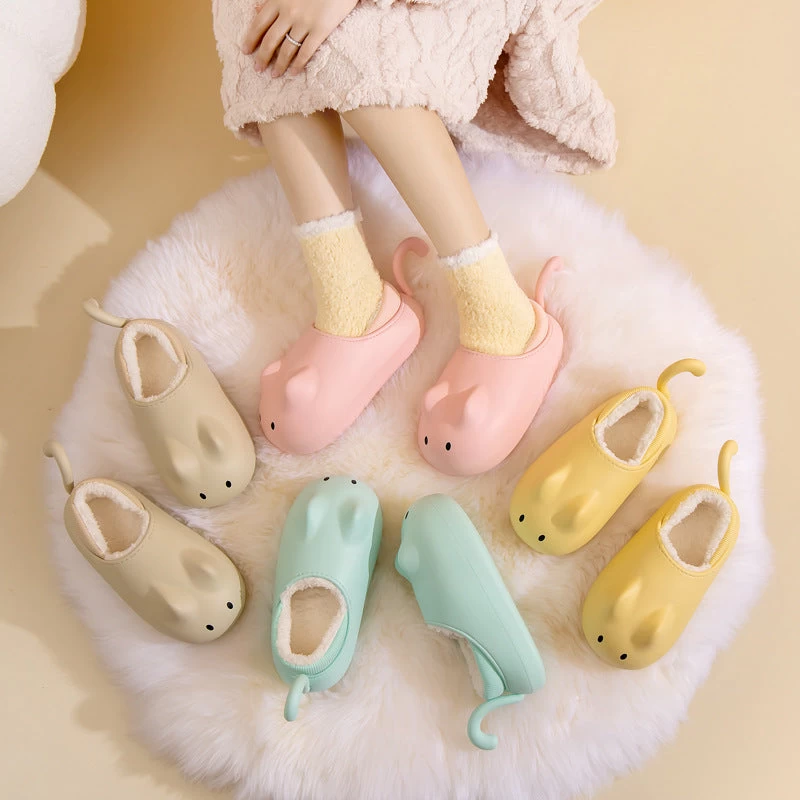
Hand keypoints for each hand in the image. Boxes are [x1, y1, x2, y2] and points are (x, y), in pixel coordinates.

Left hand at [241, 0, 358, 77]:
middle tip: (258, 69)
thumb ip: (273, 0)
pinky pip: (306, 52)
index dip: (251, 39)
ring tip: (274, 75)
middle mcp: (289, 12)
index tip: (246, 51)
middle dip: (262, 57)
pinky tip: (293, 73)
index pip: (259, 23)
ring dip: (279, 65)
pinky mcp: (320, 30)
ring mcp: (304, 23)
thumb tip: (255, 9)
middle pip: (271, 40)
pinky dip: (298, 64)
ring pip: (287, 49)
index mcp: (279, 0)